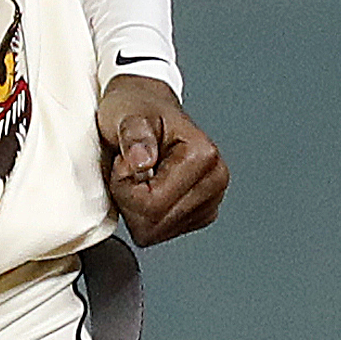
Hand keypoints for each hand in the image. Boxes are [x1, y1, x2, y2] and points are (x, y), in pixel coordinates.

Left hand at [96, 72, 225, 244]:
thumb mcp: (126, 116)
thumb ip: (134, 136)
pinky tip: (149, 188)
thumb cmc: (135, 108)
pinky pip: (163, 232)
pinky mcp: (201, 211)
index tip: (124, 161)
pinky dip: (147, 215)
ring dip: (137, 209)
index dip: (124, 188)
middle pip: (156, 226)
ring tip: (140, 175)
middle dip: (130, 201)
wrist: (143, 106)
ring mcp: (212, 198)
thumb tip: (142, 160)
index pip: (152, 205)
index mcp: (203, 156)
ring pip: (158, 233)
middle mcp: (216, 179)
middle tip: (130, 169)